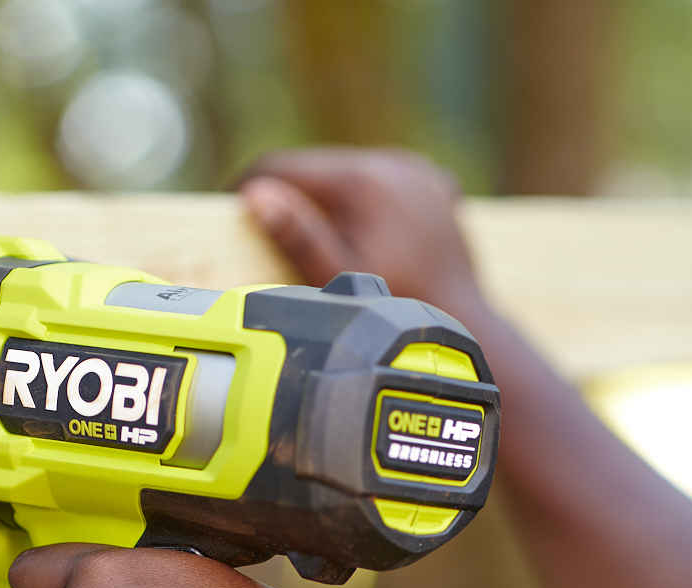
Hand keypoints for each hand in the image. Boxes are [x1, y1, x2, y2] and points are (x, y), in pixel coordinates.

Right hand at [237, 148, 486, 315]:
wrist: (464, 320)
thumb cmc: (400, 305)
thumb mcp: (340, 277)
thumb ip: (299, 237)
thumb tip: (254, 197)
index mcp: (362, 178)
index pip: (284, 166)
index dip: (249, 187)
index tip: (226, 212)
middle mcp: (391, 162)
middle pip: (316, 167)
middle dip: (289, 195)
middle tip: (263, 232)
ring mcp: (416, 172)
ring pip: (350, 173)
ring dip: (328, 198)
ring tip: (314, 237)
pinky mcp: (432, 186)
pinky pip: (384, 182)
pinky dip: (367, 201)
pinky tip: (364, 230)